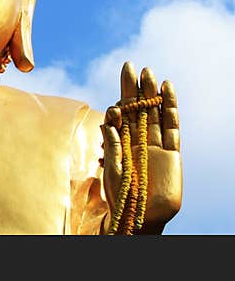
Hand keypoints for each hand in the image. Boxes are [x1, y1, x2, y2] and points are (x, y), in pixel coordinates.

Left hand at [101, 61, 181, 233]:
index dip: (122, 96)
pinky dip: (170, 109)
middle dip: (136, 87)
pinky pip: (172, 127)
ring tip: (150, 73)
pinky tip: (168, 91)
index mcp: (122, 139)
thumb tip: (108, 122)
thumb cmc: (122, 195)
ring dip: (153, 93)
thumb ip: (114, 147)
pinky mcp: (172, 152)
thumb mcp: (113, 170)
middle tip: (133, 65)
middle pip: (139, 107)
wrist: (141, 215)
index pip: (122, 112)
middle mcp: (139, 137)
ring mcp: (156, 143)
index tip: (122, 79)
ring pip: (155, 112)